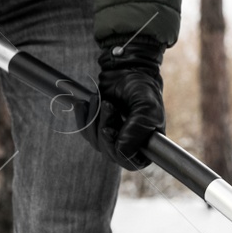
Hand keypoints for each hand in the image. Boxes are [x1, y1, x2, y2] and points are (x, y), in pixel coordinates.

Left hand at [90, 36, 165, 170]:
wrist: (127, 70)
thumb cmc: (142, 89)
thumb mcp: (146, 109)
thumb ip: (136, 131)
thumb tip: (121, 152)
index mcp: (147, 145)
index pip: (128, 162)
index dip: (116, 149)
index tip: (110, 129)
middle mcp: (130, 145)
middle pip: (109, 152)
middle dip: (104, 127)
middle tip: (108, 105)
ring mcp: (114, 138)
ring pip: (96, 142)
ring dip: (95, 119)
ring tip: (103, 100)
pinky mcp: (99, 128)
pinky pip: (85, 131)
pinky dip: (84, 116)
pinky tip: (87, 103)